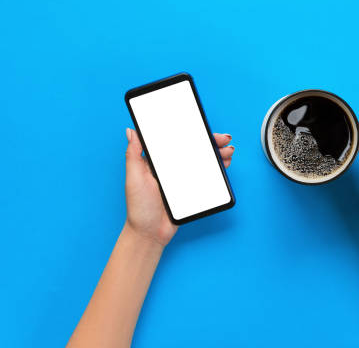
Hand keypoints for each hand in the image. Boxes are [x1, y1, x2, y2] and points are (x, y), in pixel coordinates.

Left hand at [124, 128, 234, 246]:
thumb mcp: (134, 177)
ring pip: (203, 161)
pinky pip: (207, 177)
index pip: (177, 140)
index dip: (191, 131)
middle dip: (211, 141)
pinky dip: (217, 169)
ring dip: (217, 154)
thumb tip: (130, 130)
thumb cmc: (138, 206)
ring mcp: (183, 178)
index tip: (203, 126)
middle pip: (194, 148)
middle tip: (224, 140)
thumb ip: (133, 154)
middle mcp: (172, 167)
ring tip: (228, 152)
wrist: (150, 233)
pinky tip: (224, 165)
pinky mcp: (192, 190)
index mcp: (159, 160)